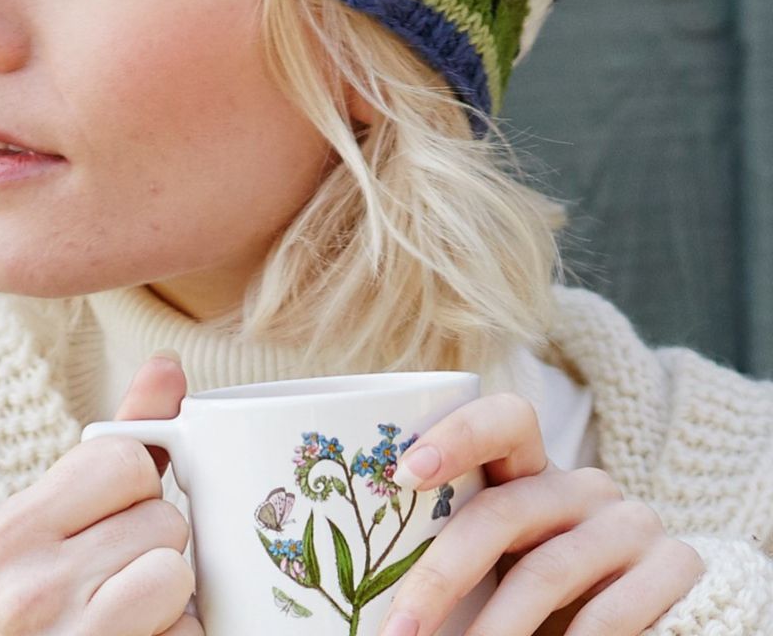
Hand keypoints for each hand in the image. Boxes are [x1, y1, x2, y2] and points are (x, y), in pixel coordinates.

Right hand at [0, 351, 202, 635]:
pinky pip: (190, 633)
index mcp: (9, 531)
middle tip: (119, 587)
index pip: (127, 460)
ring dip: (175, 603)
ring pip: (180, 573)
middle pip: (163, 518)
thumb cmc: (48, 612)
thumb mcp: (59, 529)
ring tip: (135, 622)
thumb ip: (118, 444)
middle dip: (159, 549)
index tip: (110, 530)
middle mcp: (26, 588)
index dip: (140, 492)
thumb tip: (168, 365)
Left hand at [376, 392, 704, 635]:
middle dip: (442, 575)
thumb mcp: (499, 556)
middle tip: (399, 627)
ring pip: (546, 572)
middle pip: (504, 512)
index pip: (504, 419)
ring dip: (494, 630)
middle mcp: (581, 484)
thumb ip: (450, 543)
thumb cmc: (536, 587)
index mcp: (531, 466)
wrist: (641, 617)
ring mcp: (630, 521)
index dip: (457, 435)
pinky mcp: (673, 566)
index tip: (403, 474)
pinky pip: (608, 610)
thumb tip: (359, 589)